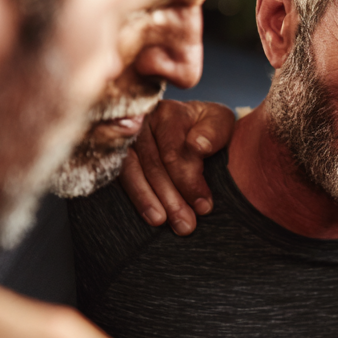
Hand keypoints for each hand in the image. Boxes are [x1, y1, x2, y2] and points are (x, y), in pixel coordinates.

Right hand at [120, 99, 234, 234]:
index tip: (204, 207)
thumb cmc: (209, 129)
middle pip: (154, 164)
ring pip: (132, 171)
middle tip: (185, 225)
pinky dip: (134, 196)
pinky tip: (145, 215)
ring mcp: (125, 136)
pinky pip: (119, 176)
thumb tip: (197, 146)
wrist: (194, 127)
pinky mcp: (116, 153)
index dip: (189, 181)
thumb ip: (214, 133)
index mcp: (171, 112)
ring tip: (161, 222)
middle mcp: (143, 121)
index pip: (175, 151)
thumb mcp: (221, 124)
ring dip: (147, 200)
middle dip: (171, 198)